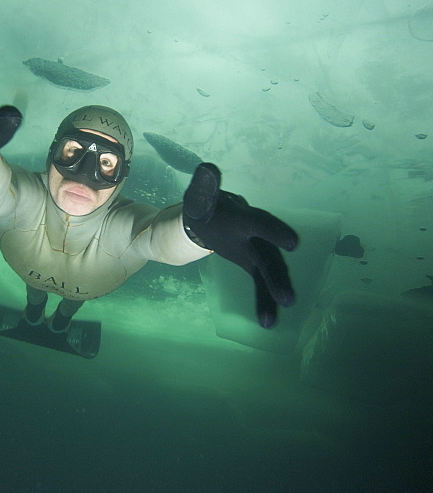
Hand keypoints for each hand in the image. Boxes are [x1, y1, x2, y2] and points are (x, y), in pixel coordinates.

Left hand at [183, 163, 298, 328]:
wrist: (210, 219)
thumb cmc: (206, 206)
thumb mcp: (199, 197)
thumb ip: (203, 186)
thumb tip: (207, 169)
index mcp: (243, 217)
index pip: (259, 223)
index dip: (274, 232)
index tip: (293, 243)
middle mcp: (256, 235)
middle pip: (270, 256)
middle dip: (278, 277)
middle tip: (288, 297)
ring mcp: (258, 251)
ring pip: (270, 273)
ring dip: (274, 294)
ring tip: (274, 318)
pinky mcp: (254, 264)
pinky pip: (262, 285)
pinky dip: (265, 303)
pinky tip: (268, 323)